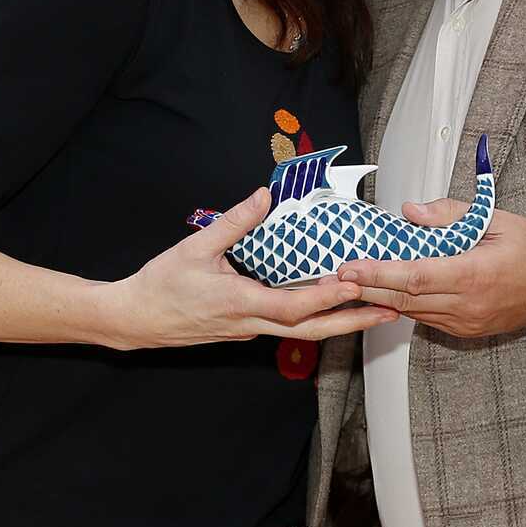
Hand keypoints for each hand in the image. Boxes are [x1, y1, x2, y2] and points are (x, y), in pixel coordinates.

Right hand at [105, 186, 398, 349]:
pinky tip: (335, 308)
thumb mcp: (194, 248)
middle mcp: (250, 324)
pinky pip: (289, 328)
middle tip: (391, 311)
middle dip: (353, 321)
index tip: (355, 284)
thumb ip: (234, 222)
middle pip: (311, 329)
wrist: (134, 320)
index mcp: (238, 303)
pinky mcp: (246, 331)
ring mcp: (250, 331)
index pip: (292, 305)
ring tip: (375, 311)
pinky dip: (317, 319)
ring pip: (303, 332)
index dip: (326, 296)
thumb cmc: (160, 285)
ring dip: (340, 322)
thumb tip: (264, 195)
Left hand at [336, 202, 525, 338]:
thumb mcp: (495, 219)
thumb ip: (450, 214)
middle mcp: (467, 305)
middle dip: (366, 289)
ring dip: (380, 300)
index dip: (377, 274)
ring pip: (412, 312)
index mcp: (473, 274)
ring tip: (350, 285)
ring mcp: (466, 322)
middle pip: (404, 299)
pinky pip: (427, 319)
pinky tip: (384, 296)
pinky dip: (405, 307)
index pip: (413, 276)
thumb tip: (410, 212)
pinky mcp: (467, 331)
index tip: (350, 268)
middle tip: (334, 278)